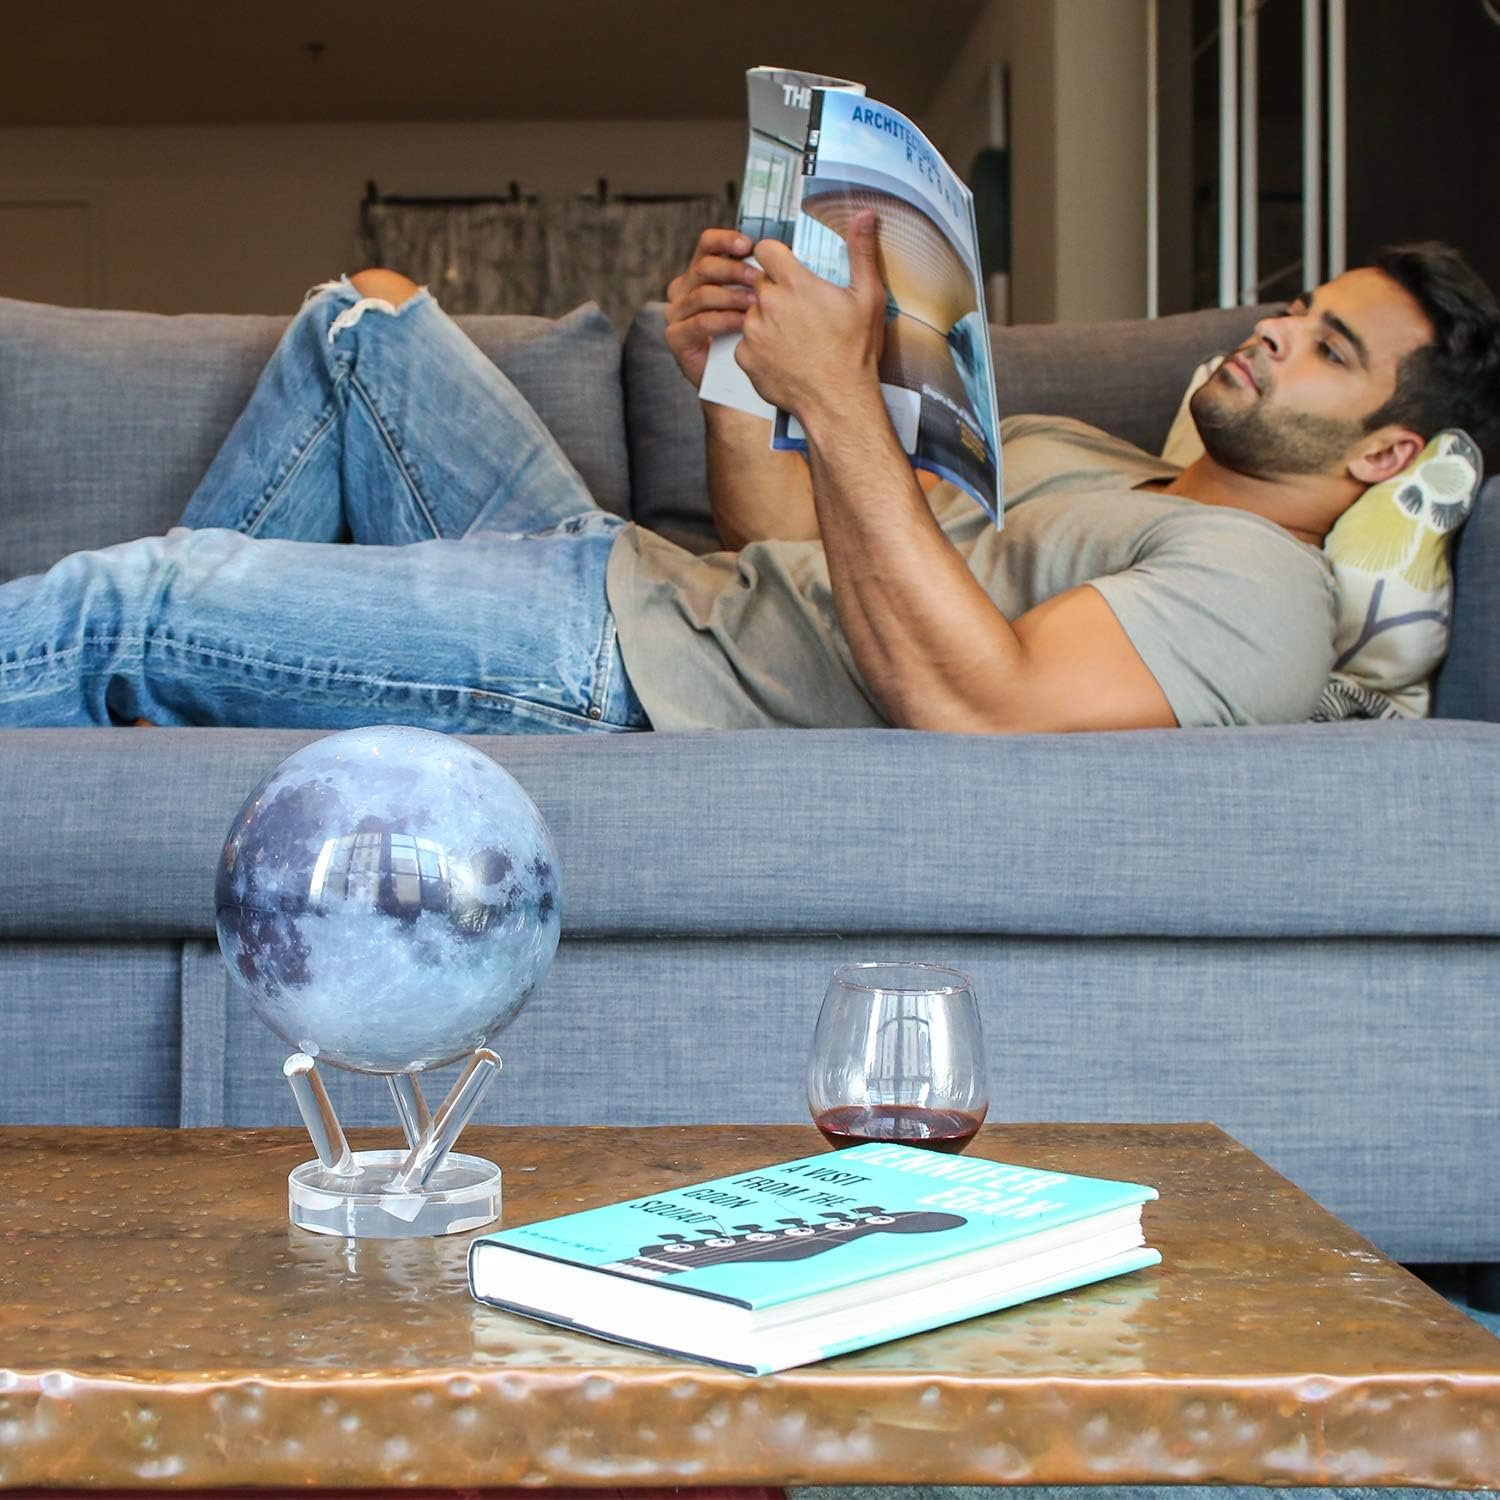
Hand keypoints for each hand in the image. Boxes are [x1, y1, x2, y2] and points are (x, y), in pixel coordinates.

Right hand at [664, 227, 762, 388]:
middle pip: (704, 267)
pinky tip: (742, 323)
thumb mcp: (752, 299)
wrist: (733, 377)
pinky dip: (723, 320)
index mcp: (700, 273)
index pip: (706, 244)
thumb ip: (755, 277)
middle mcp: (684, 289)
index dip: (726, 239)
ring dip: (731, 296)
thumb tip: (776, 252)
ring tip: (754, 304)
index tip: (748, 245)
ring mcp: (676, 313)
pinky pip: (699, 322)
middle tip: (757, 278)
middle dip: (733, 270)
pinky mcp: (676, 337)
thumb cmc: (747, 334)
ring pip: (701, 294)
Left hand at [735, 210, 885, 428]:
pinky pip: (746, 343)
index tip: (786, 267)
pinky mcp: (745, 358)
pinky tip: (783, 357)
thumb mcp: (868, 298)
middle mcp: (767, 305)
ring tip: (793, 338)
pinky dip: (760, 348)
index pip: (765, 250)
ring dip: (765, 320)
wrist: (838, 402)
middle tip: (799, 310)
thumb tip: (864, 215)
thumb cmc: (855, 352)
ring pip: (751, 314)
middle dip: (774, 291)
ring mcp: (753, 333)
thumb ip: (861, 252)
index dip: (775, 256)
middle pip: (758, 283)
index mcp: (794, 284)